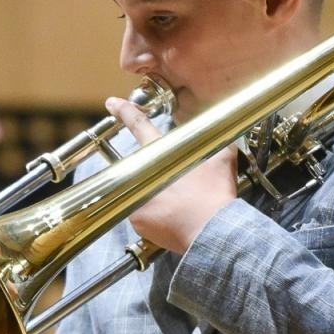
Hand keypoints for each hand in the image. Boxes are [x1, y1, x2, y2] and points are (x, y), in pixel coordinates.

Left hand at [109, 96, 237, 253]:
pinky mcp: (135, 219)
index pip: (140, 126)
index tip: (112, 103)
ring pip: (140, 189)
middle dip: (158, 173)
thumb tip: (221, 129)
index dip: (126, 111)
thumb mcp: (221, 158)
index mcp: (160, 153)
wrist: (212, 230)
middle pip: (140, 163)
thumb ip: (215, 140)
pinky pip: (140, 213)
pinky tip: (170, 218)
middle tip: (179, 187)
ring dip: (156, 194)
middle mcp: (142, 173)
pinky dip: (154, 215)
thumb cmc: (215, 193)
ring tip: (179, 206)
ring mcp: (136, 197)